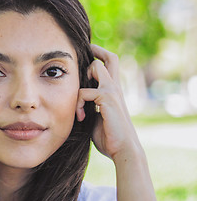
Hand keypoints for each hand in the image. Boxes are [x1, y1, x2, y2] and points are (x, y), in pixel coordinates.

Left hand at [76, 45, 141, 161]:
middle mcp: (115, 87)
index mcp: (113, 92)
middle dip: (96, 50)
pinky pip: (84, 92)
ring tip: (79, 102)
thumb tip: (77, 105)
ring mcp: (112, 91)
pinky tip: (80, 117)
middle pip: (111, 58)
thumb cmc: (109, 137)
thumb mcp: (96, 118)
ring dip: (81, 79)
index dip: (100, 56)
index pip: (110, 66)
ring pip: (96, 67)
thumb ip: (90, 108)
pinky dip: (77, 103)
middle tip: (83, 53)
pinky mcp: (107, 98)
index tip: (88, 54)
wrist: (123, 150)